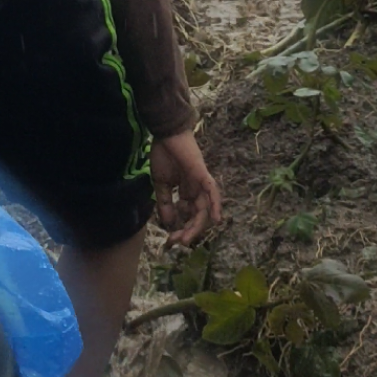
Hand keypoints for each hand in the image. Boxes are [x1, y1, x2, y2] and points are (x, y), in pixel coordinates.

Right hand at [150, 130, 221, 245]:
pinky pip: (212, 190)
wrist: (165, 134)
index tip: (170, 240)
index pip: (187, 216)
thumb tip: (168, 223)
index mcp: (186, 192)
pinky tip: (216, 220)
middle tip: (177, 242)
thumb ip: (165, 203)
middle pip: (197, 216)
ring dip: (197, 225)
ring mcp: (200, 183)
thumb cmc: (163, 155)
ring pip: (204, 209)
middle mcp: (196, 190)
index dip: (180, 228)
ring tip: (187, 238)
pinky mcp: (202, 174)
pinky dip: (215, 204)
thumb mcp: (161, 184)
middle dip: (188, 231)